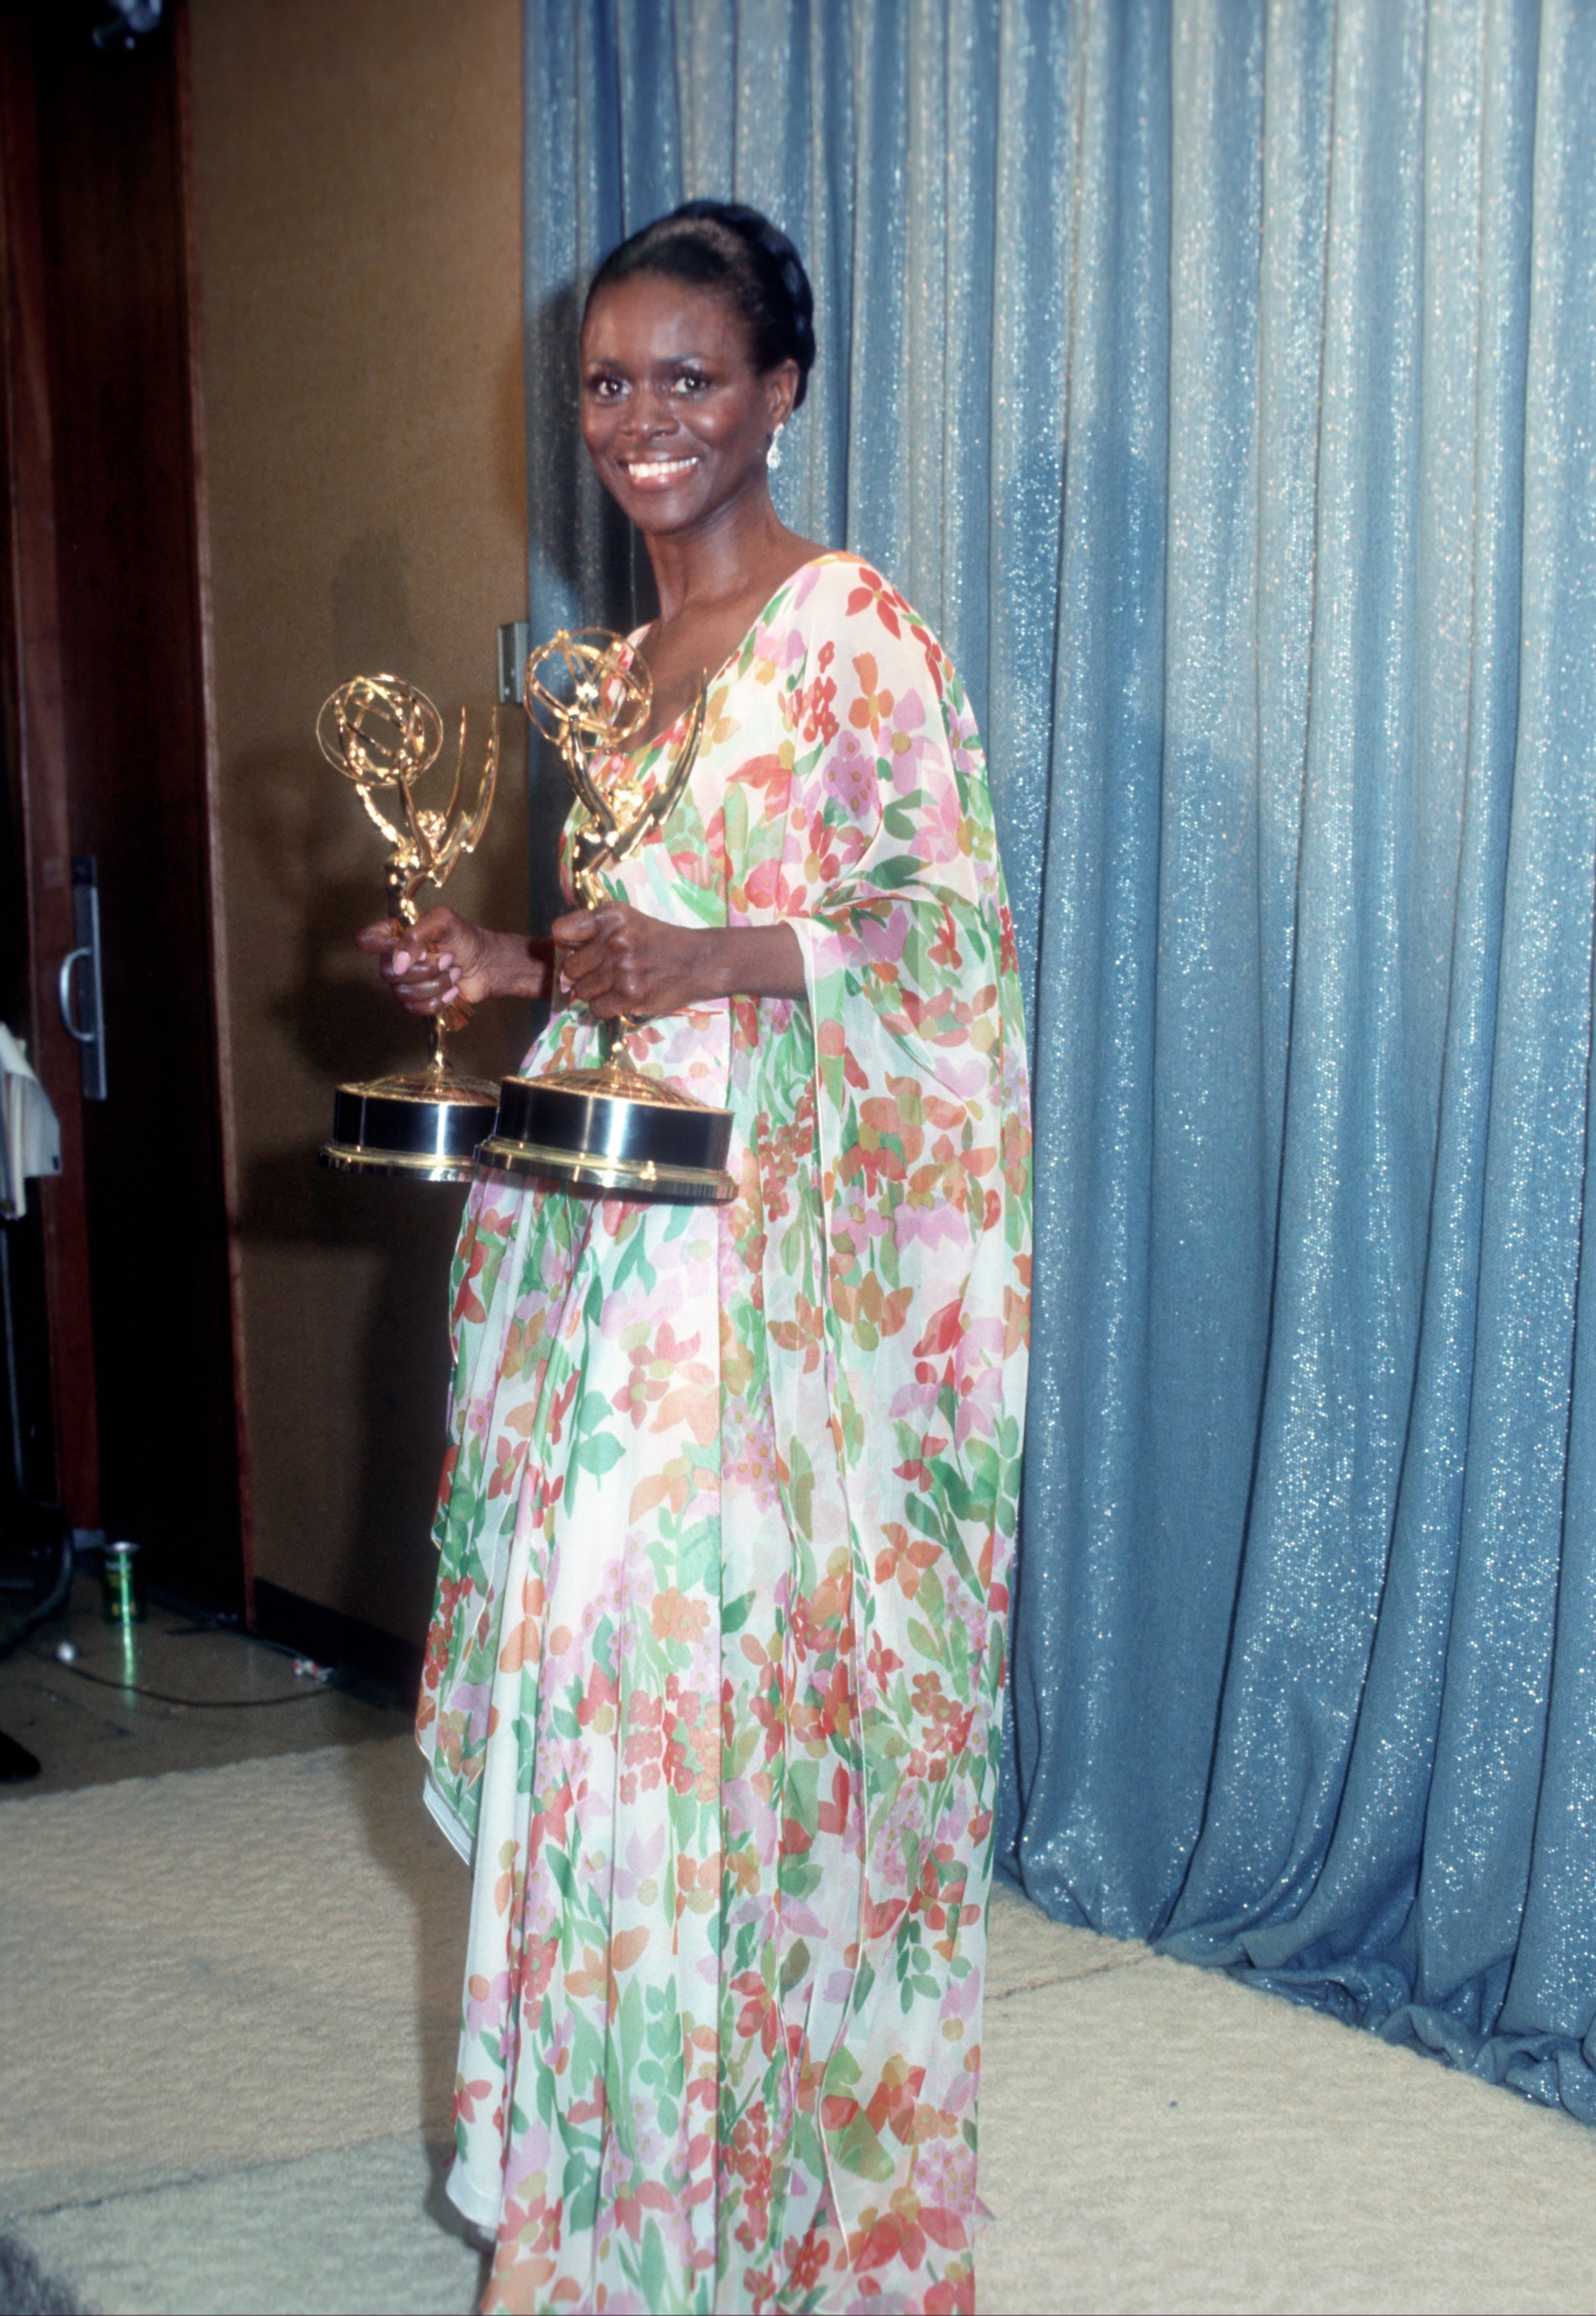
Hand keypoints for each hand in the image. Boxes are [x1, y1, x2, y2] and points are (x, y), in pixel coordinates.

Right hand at [356, 905, 497, 1019]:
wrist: (486, 964)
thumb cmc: (465, 938)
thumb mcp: (443, 922)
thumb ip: (416, 935)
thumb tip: (398, 963)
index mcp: (395, 934)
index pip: (367, 940)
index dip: (384, 947)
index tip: (411, 948)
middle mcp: (395, 958)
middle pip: (387, 973)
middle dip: (424, 968)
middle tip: (447, 957)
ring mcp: (404, 982)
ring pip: (404, 993)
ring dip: (436, 983)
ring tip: (453, 971)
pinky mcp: (417, 1001)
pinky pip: (416, 1008)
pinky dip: (439, 999)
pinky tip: (452, 988)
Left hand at [552, 904, 709, 1020]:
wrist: (698, 961)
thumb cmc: (658, 940)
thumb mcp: (626, 920)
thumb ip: (592, 930)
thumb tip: (559, 956)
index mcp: (610, 916)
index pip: (561, 931)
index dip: (565, 945)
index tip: (578, 950)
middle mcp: (614, 940)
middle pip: (569, 968)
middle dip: (581, 974)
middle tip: (603, 972)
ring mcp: (622, 969)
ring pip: (582, 991)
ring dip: (595, 992)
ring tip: (616, 984)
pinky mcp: (631, 994)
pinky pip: (597, 1009)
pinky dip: (606, 1007)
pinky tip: (622, 997)